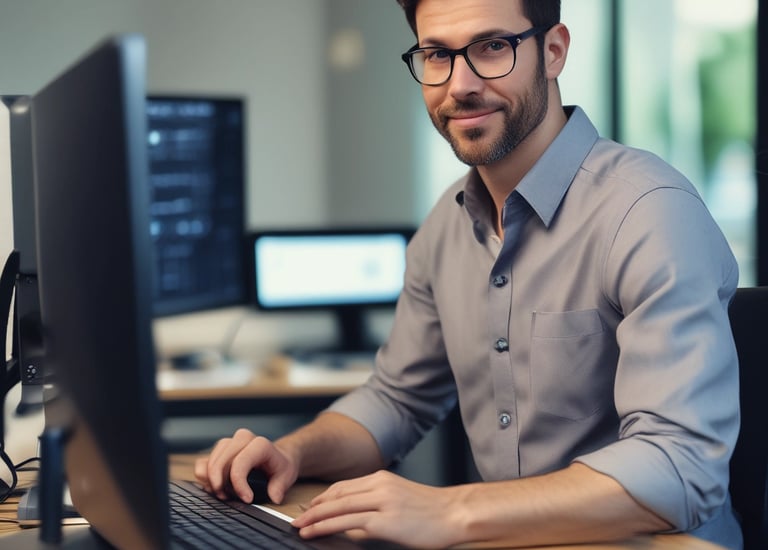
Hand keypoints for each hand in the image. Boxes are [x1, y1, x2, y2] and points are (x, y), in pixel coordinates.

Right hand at [194, 428, 297, 503]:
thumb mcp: (286, 475)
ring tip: (223, 495)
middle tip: (227, 499)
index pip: (240, 464)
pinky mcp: (219, 449)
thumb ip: (279, 486)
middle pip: (221, 463)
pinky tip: (213, 487)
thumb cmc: (280, 466)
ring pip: (211, 462)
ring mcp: (229, 442)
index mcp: (259, 444)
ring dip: (212, 482)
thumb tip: (274, 497)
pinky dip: (204, 477)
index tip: (247, 499)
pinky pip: (204, 461)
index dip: (239, 485)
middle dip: (220, 484)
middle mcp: (242, 438)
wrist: (277, 456)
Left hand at [291, 470, 464, 547]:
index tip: (309, 506)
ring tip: (299, 527)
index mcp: (382, 478)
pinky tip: (316, 532)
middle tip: (296, 518)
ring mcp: (382, 503)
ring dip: (315, 518)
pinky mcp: (386, 521)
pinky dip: (328, 527)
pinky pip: (349, 523)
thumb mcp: (400, 497)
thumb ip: (377, 503)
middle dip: (313, 507)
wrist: (455, 513)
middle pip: (337, 495)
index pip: (343, 486)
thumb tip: (354, 521)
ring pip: (339, 508)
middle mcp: (379, 486)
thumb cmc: (432, 510)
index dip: (323, 497)